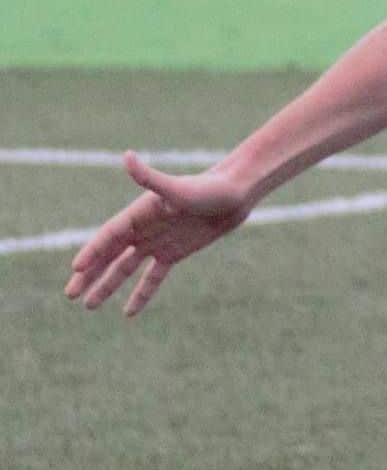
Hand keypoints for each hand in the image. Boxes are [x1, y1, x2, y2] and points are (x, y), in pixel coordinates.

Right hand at [64, 153, 252, 316]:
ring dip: (107, 286)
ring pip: (125, 268)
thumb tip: (127, 156)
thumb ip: (150, 178)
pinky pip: (153, 277)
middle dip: (90, 275)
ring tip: (90, 306)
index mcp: (138, 213)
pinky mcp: (173, 253)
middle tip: (70, 295)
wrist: (233, 196)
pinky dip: (141, 293)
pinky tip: (129, 312)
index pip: (109, 236)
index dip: (93, 252)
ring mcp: (156, 242)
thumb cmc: (207, 188)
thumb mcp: (178, 188)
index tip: (76, 269)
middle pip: (109, 256)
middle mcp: (142, 229)